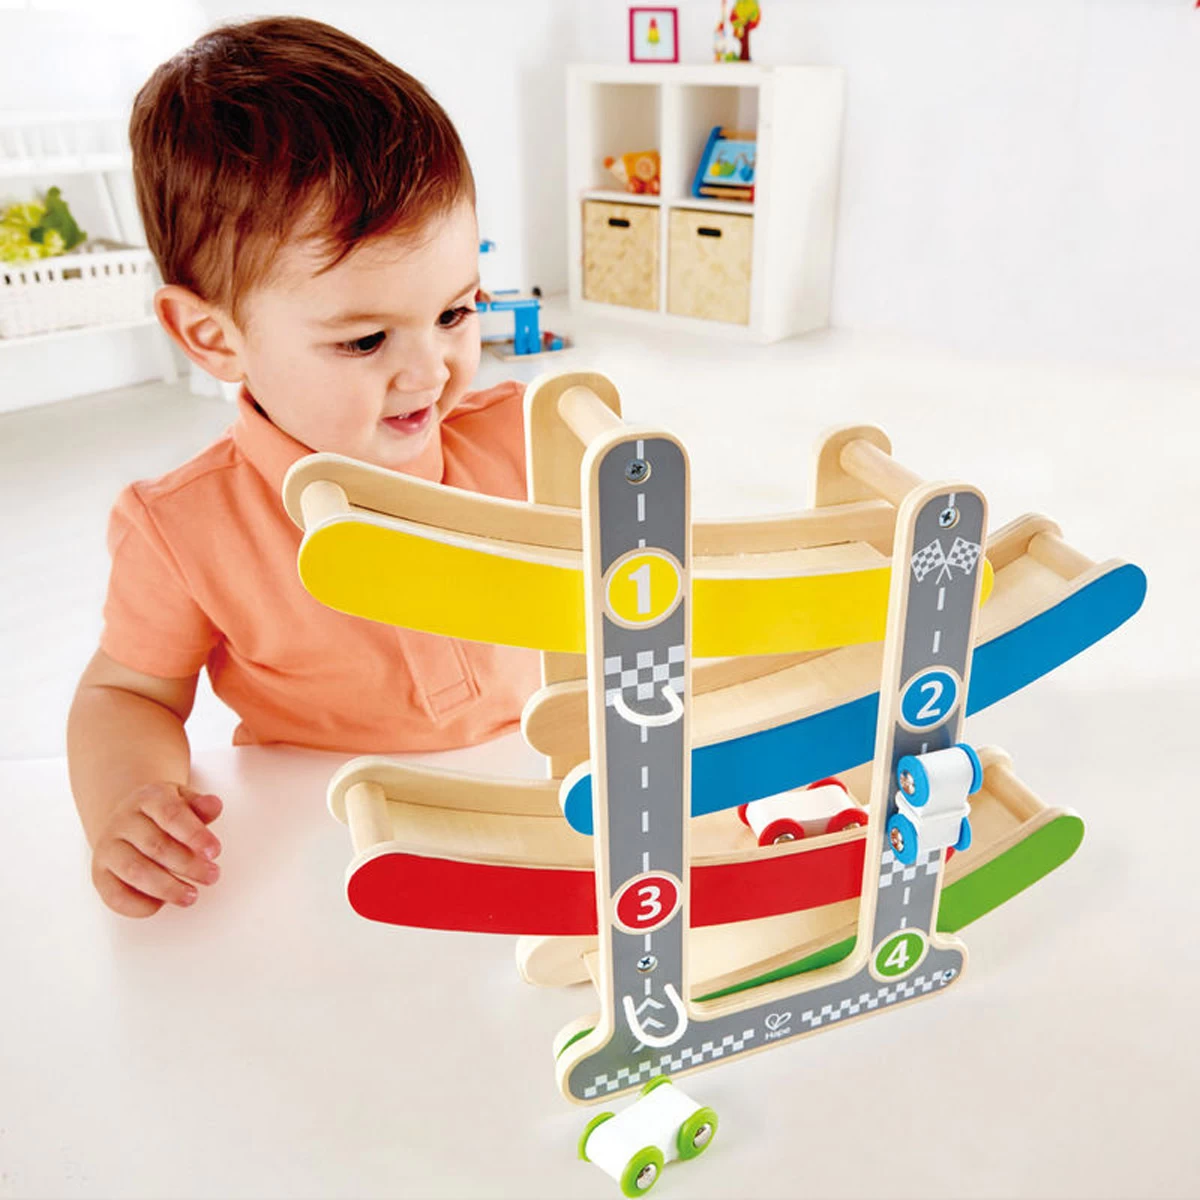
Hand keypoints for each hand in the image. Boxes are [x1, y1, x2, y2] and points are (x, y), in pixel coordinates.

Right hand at [91, 783, 222, 917]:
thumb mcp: (185, 802)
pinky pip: (115, 895)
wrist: (129, 821)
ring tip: (191, 896)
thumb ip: (201, 807)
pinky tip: (162, 904)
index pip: (171, 814)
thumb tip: (214, 805)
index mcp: (148, 798)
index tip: (215, 852)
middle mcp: (123, 821)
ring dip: (167, 888)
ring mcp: (108, 848)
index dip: (195, 835)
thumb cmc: (165, 815)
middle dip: (188, 865)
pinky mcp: (100, 875)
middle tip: (212, 876)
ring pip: (136, 871)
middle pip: (155, 845)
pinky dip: (140, 905)